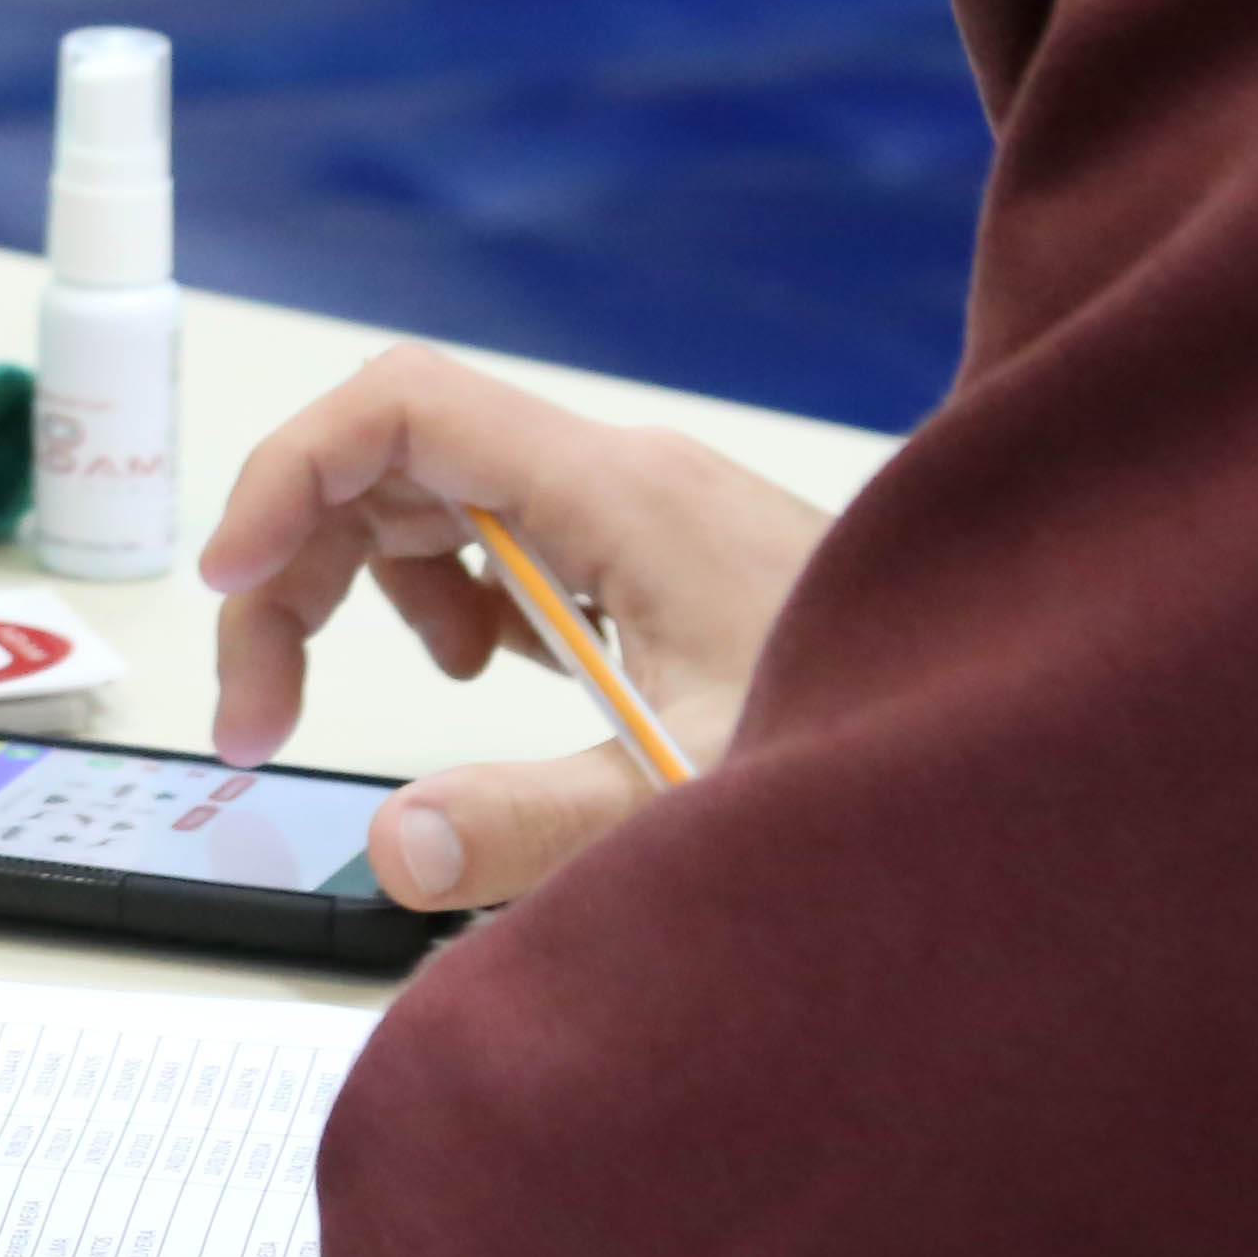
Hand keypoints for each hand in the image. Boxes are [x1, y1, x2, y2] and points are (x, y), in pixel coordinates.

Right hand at [199, 344, 830, 910]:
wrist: (1030, 750)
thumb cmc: (885, 740)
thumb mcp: (690, 805)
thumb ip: (529, 829)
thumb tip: (392, 849)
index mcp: (621, 495)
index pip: (400, 407)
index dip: (284, 475)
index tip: (227, 586)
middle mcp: (623, 478)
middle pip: (393, 457)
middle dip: (300, 570)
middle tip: (260, 714)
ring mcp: (642, 511)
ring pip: (441, 496)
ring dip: (370, 587)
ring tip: (393, 706)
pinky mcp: (660, 555)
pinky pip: (506, 539)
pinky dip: (454, 602)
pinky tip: (483, 685)